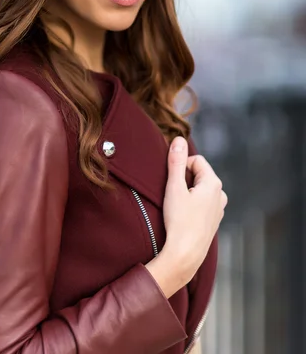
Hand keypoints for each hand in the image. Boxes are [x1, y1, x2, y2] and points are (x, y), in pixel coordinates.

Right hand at [146, 136, 226, 297]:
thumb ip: (176, 161)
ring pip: (200, 188)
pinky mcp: (214, 220)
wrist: (185, 255)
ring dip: (188, 192)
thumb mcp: (174, 187)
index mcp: (214, 183)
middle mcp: (220, 194)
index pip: (195, 160)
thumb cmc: (179, 221)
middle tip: (174, 195)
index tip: (173, 182)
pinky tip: (184, 217)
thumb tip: (179, 139)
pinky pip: (202, 202)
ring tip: (178, 207)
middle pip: (199, 173)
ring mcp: (219, 208)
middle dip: (184, 179)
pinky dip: (192, 204)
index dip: (181, 167)